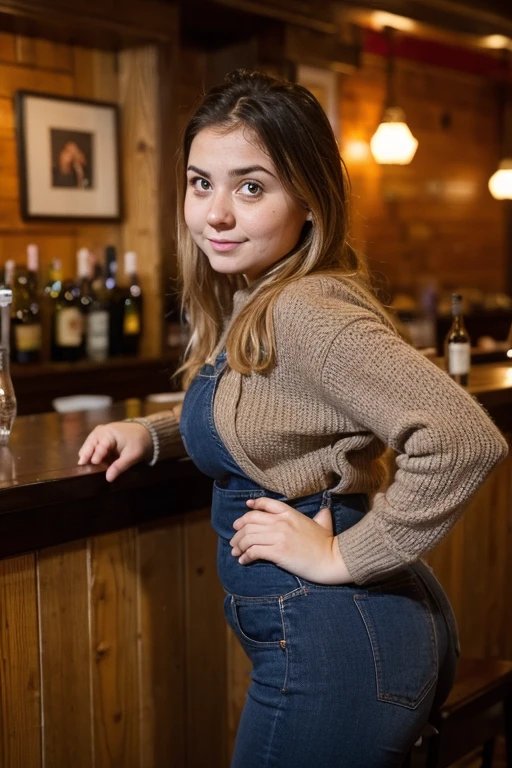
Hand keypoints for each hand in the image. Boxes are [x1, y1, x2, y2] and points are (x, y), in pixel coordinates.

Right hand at [77, 421, 152, 481]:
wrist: (144, 433)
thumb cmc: (138, 443)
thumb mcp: (132, 456)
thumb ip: (119, 466)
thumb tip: (108, 478)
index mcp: (109, 433)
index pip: (100, 446)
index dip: (96, 456)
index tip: (91, 465)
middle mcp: (100, 431)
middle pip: (89, 445)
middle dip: (86, 456)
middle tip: (82, 468)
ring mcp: (98, 433)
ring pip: (87, 446)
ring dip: (87, 456)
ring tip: (85, 468)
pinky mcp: (98, 438)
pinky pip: (91, 447)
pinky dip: (91, 454)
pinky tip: (91, 464)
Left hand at [229, 498, 352, 584]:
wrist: (331, 559)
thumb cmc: (327, 543)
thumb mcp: (323, 522)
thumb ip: (321, 514)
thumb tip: (324, 511)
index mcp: (289, 513)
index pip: (264, 504)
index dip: (250, 508)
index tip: (242, 516)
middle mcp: (281, 522)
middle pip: (250, 521)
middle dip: (238, 531)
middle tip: (234, 540)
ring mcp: (279, 536)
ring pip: (249, 537)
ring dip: (238, 545)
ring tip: (235, 552)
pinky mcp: (277, 552)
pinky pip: (254, 551)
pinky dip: (245, 556)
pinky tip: (243, 561)